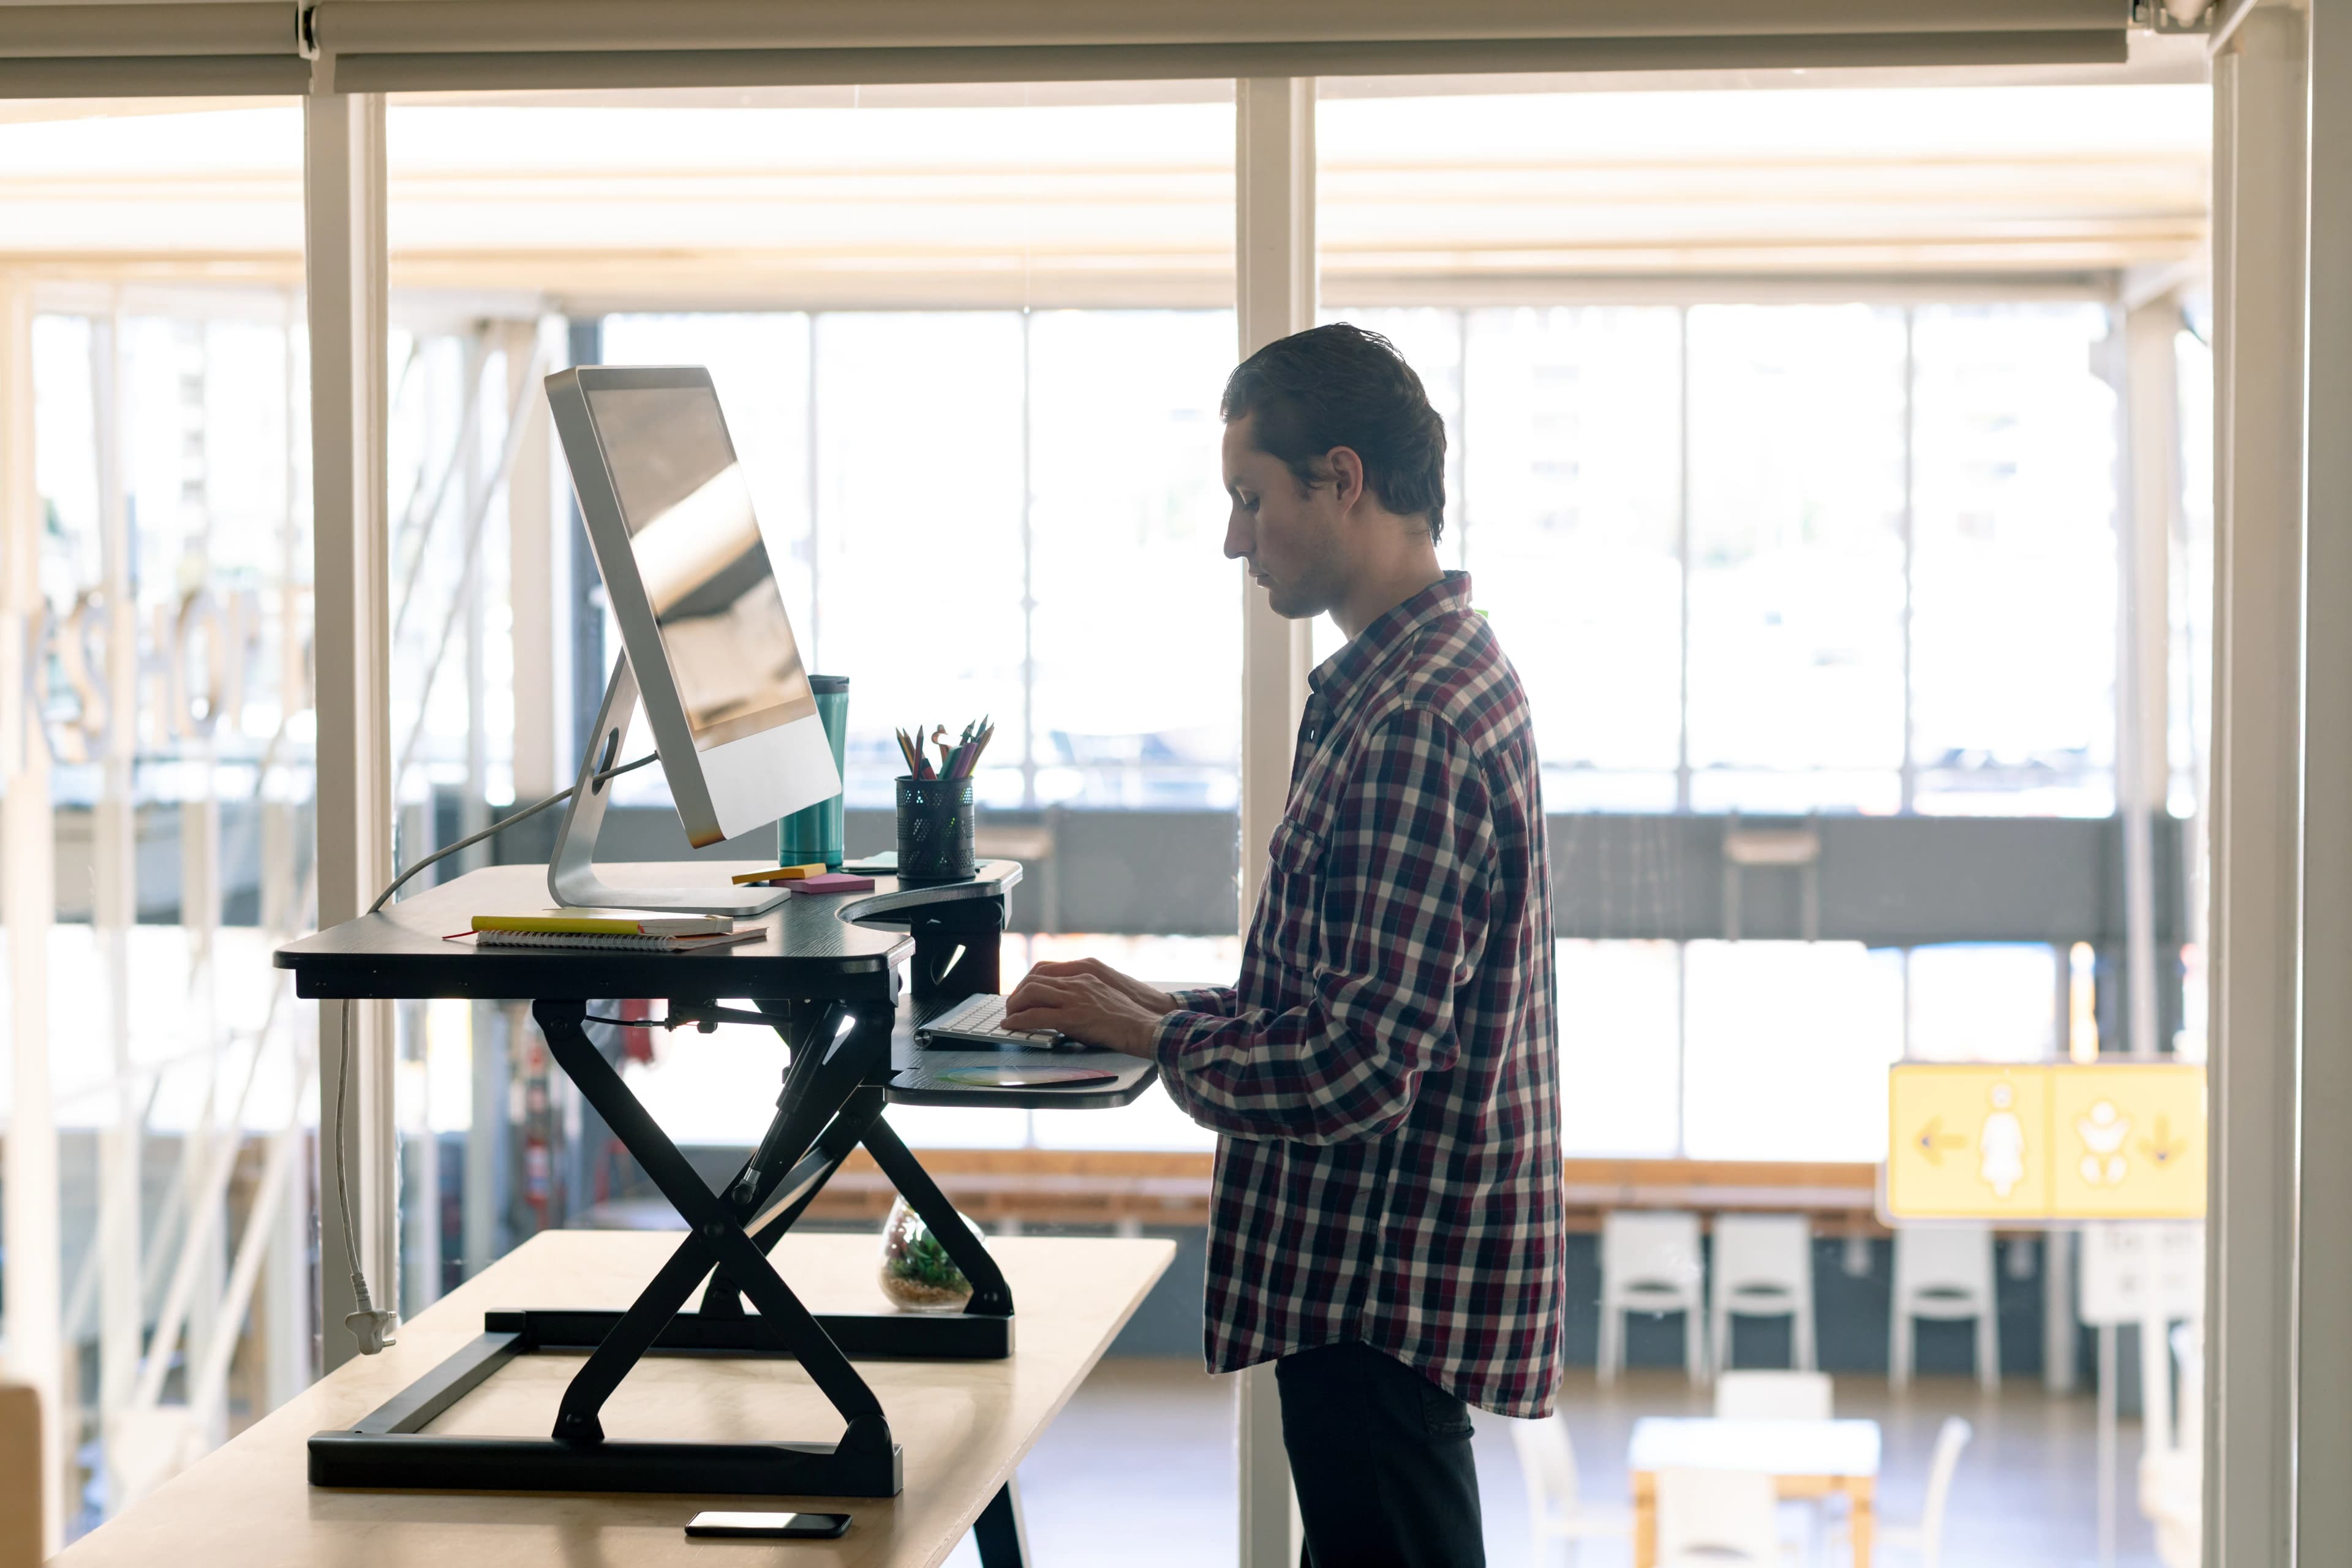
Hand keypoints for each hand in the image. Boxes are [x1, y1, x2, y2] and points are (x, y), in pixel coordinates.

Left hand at [1003, 958, 1178, 1054]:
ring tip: (1009, 1016)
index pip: (1045, 968)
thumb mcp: (1105, 994)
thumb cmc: (1129, 1016)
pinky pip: (1036, 1016)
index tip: (1021, 992)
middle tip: (1011, 1007)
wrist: (1146, 1027)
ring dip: (1015, 1005)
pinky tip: (1012, 1026)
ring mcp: (1075, 997)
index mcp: (1086, 972)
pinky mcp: (1073, 1017)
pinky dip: (1019, 1020)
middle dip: (1018, 993)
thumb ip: (1085, 993)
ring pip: (1032, 993)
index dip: (1028, 981)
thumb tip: (1065, 1005)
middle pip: (1035, 978)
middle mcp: (1078, 981)